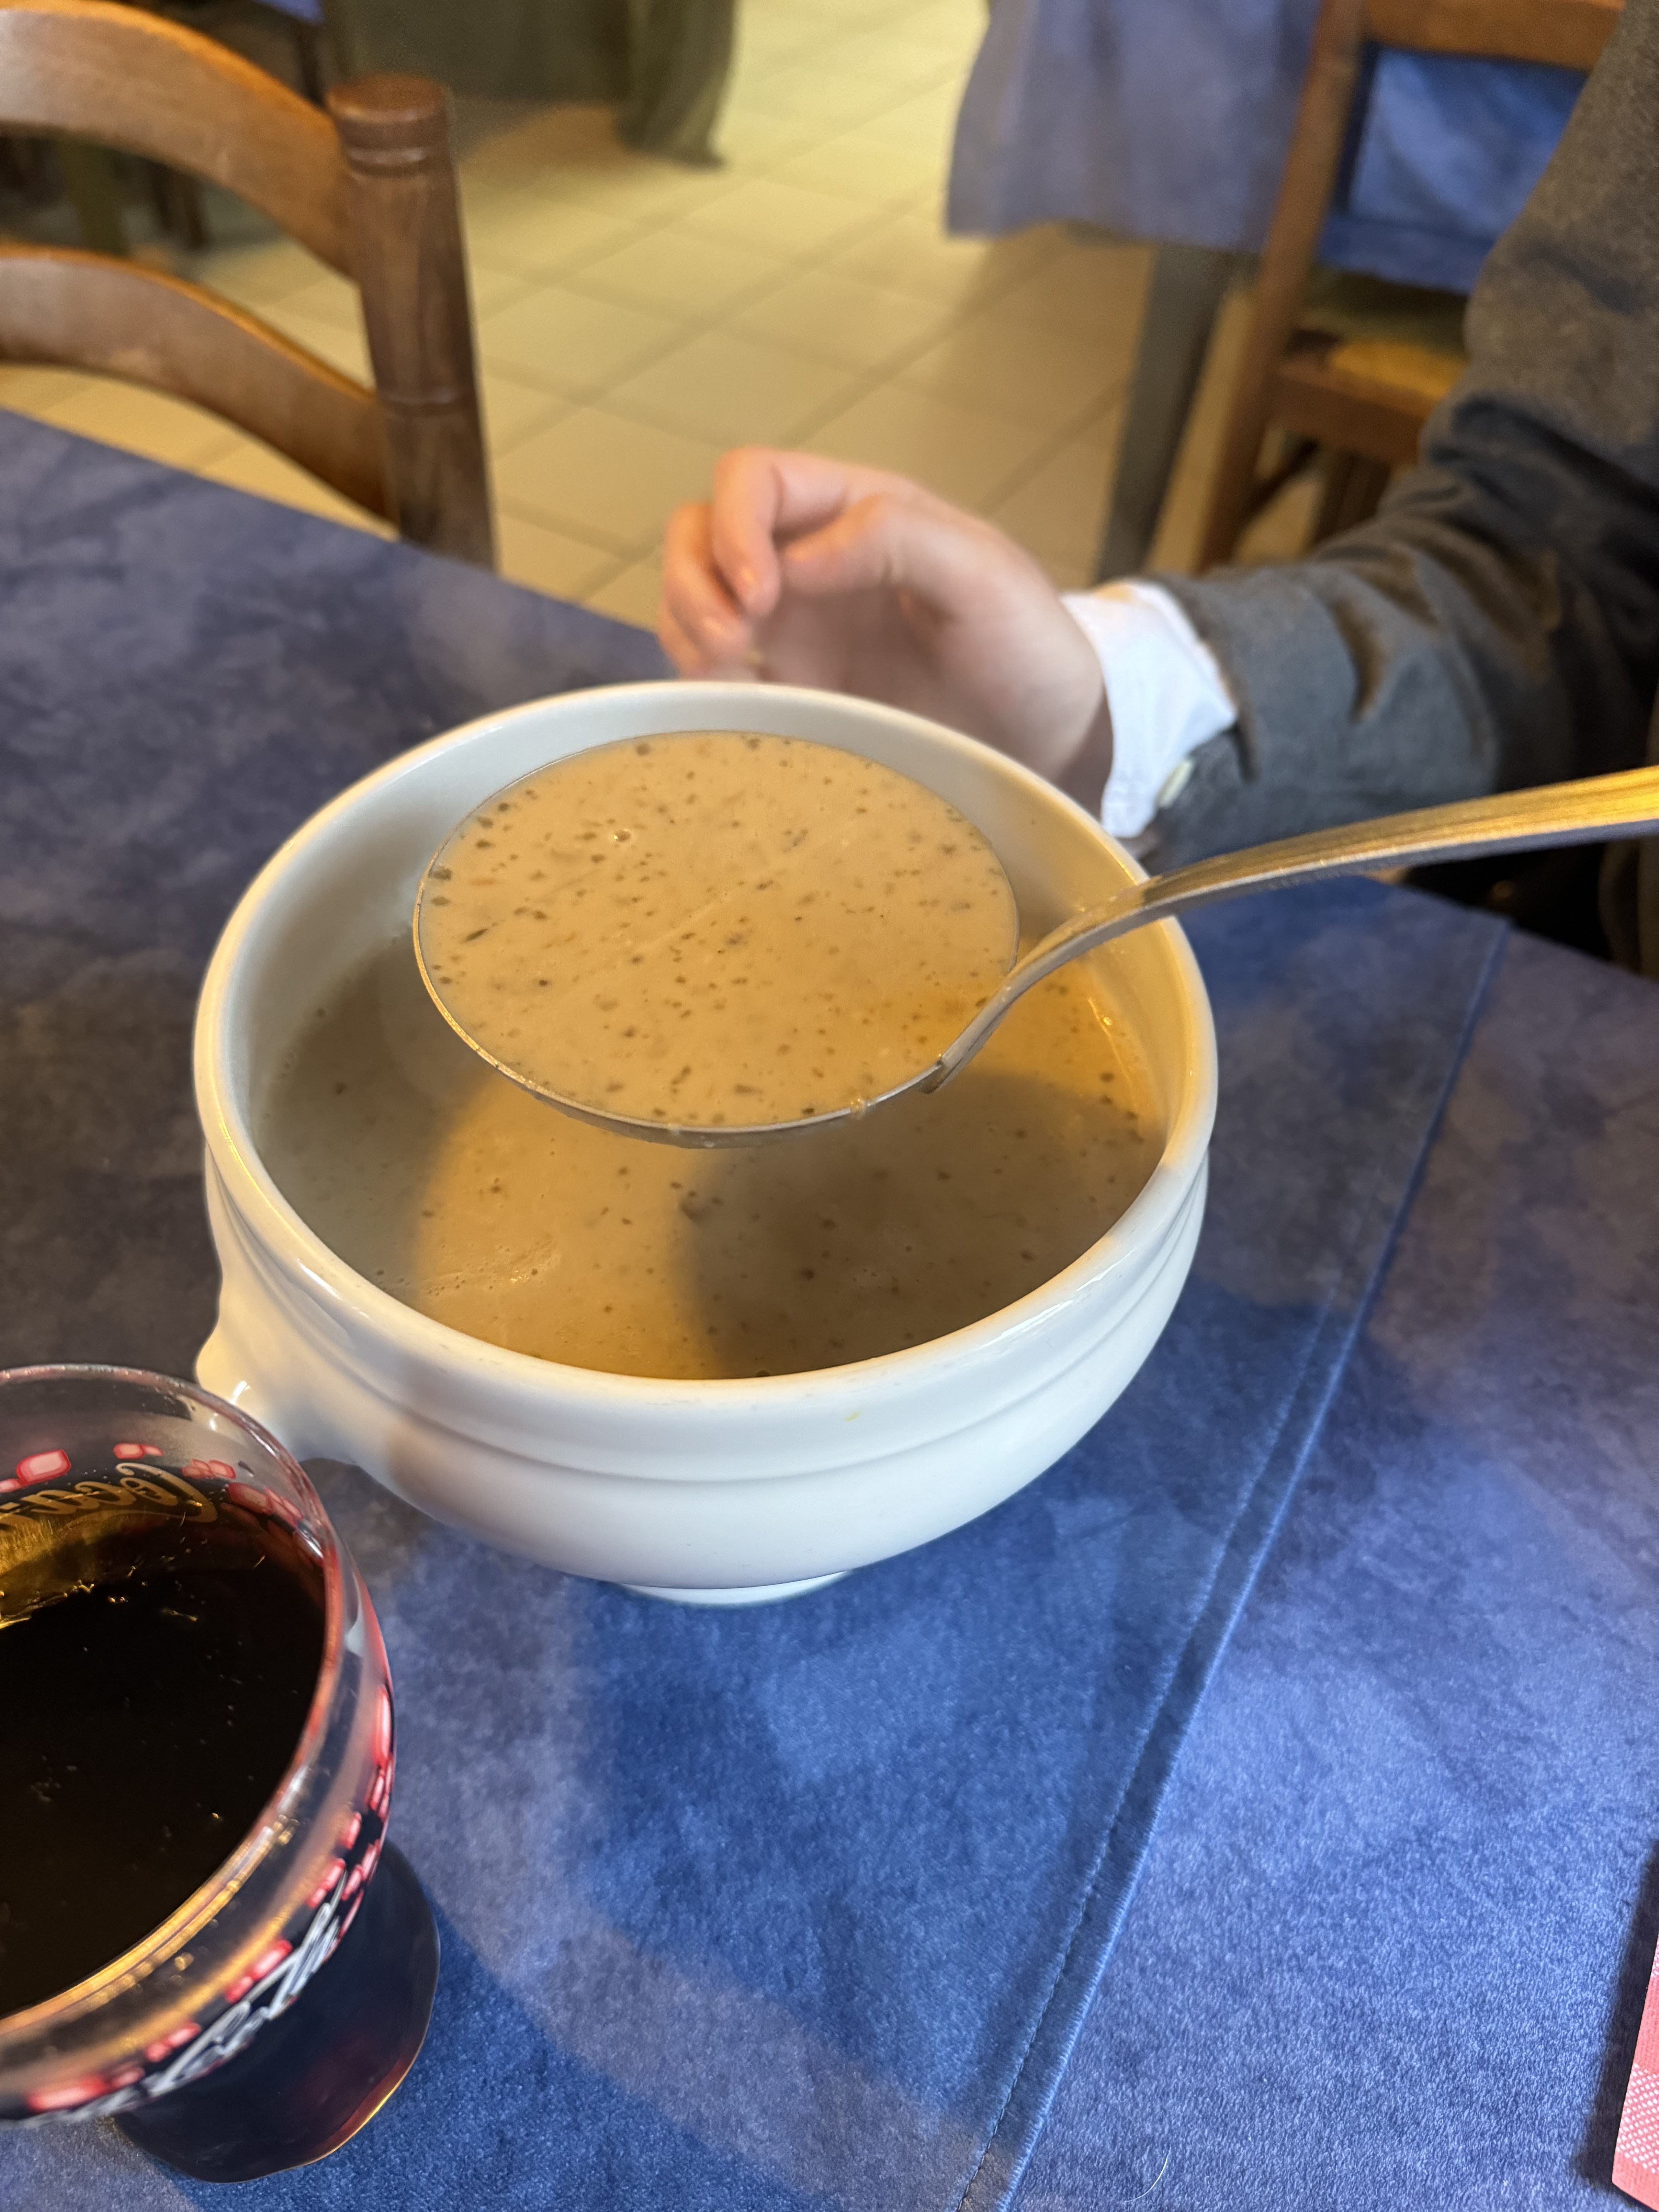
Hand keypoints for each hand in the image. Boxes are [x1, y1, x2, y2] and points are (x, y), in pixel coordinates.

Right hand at [659, 449, 1111, 802]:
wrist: (1047, 743)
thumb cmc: (1027, 647)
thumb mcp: (984, 575)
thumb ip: (897, 539)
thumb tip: (796, 559)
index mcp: (856, 511)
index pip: (756, 481)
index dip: (737, 524)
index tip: (763, 592)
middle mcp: (811, 561)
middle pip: (702, 532)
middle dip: (693, 577)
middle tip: (730, 641)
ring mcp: (795, 629)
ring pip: (694, 598)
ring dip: (685, 624)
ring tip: (723, 670)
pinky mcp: (792, 692)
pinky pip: (716, 673)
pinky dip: (699, 680)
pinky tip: (731, 703)